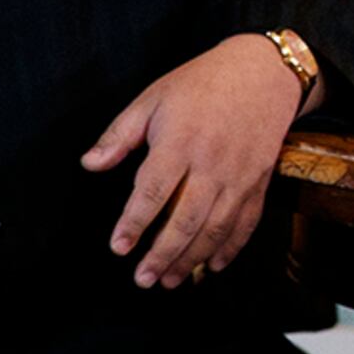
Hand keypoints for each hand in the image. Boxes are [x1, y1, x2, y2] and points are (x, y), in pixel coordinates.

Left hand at [83, 32, 311, 287]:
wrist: (264, 73)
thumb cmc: (202, 83)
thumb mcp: (153, 98)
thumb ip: (120, 134)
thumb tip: (90, 164)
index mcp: (180, 142)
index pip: (152, 192)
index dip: (134, 223)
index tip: (118, 248)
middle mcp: (212, 164)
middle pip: (185, 220)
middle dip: (162, 254)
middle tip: (142, 279)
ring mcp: (239, 177)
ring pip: (215, 229)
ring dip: (192, 259)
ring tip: (170, 280)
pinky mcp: (260, 183)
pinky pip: (246, 223)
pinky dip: (231, 249)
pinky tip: (213, 266)